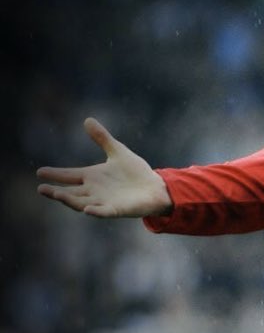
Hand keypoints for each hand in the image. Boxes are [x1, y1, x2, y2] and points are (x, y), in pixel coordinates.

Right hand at [37, 118, 171, 217]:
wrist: (155, 188)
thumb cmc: (135, 172)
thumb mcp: (117, 151)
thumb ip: (102, 138)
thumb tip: (87, 120)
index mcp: (92, 177)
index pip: (69, 175)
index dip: (55, 174)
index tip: (40, 171)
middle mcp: (94, 190)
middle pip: (70, 192)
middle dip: (56, 191)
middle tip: (41, 188)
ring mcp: (104, 201)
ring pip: (81, 202)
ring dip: (69, 200)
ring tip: (57, 194)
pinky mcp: (116, 209)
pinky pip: (103, 212)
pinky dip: (95, 211)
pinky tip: (87, 209)